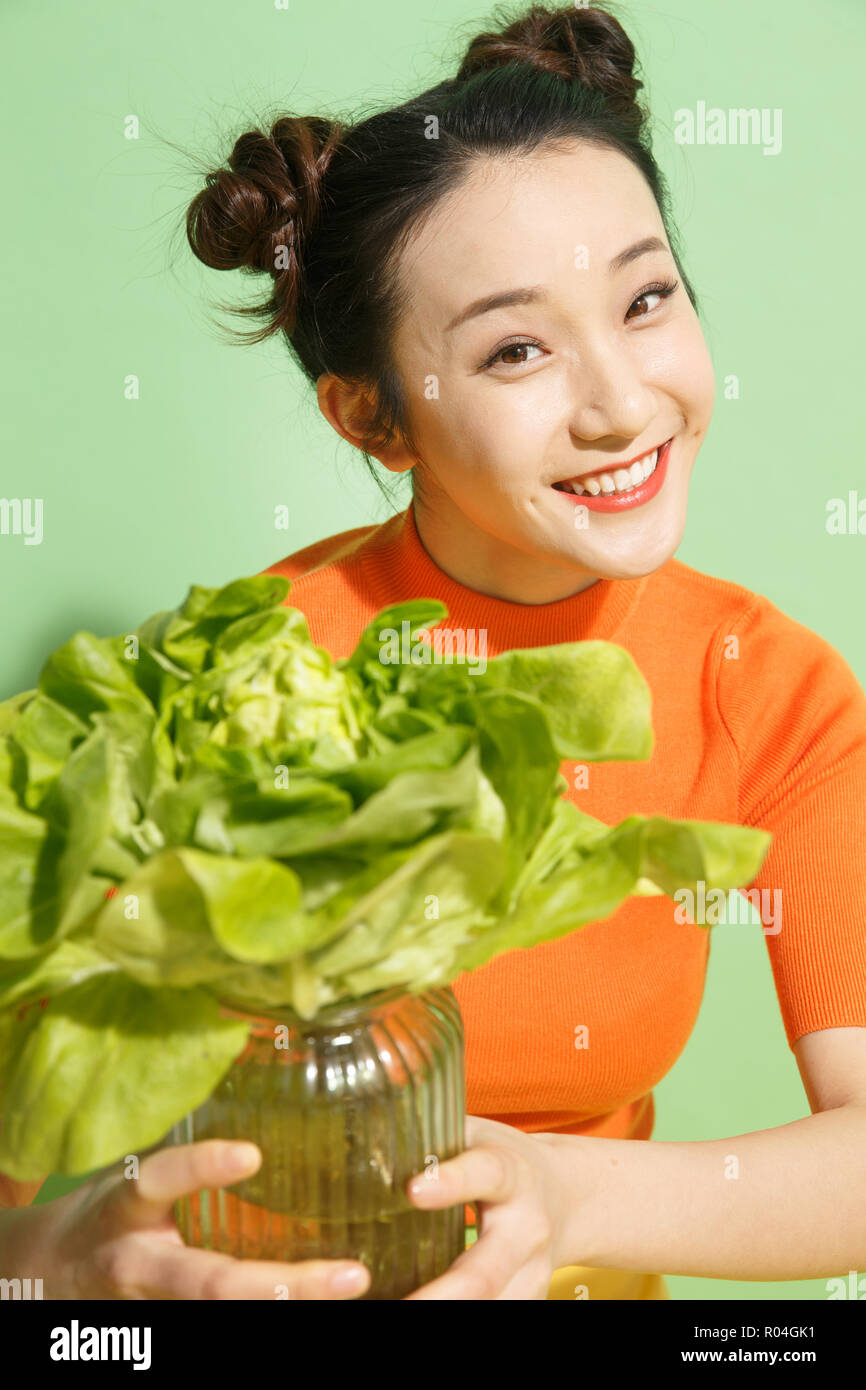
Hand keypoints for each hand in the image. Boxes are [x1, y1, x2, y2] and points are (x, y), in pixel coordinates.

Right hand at [21, 1140, 370, 1299]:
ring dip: (290, 1309)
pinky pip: (224, 1332)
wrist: (48, 1277)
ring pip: (223, 1318)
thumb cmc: (113, 1211)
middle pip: (212, 1285)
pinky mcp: (166, 1331)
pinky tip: (326, 1309)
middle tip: (352, 1274)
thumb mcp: (134, 1174)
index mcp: (126, 1209)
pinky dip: (277, 1320)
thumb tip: (257, 1080)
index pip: (157, 1181)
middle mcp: (138, 1265)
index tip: (250, 1155)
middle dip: (282, 1286)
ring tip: (352, 1290)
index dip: (199, 1168)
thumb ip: (185, 1153)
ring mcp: (152, 1307)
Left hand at [402, 1115, 573, 1299]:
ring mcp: (529, 1274)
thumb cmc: (502, 1160)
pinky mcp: (526, 1300)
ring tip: (397, 1310)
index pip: (485, 1174)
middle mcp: (526, 1230)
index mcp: (510, 1174)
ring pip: (493, 1305)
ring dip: (444, 1310)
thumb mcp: (475, 1134)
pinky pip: (492, 1313)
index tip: (413, 1191)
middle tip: (401, 1302)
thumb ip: (430, 1130)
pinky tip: (414, 1307)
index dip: (452, 1182)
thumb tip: (372, 1118)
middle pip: (484, 1273)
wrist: (568, 1197)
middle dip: (443, 1294)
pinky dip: (451, 1313)